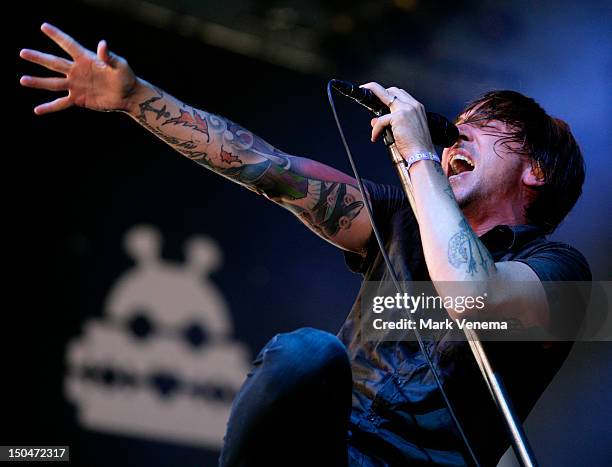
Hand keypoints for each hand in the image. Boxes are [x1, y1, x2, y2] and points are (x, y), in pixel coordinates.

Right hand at [19, 23, 140, 114]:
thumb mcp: (120, 65)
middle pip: (54, 63)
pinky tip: (37, 110)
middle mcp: (77, 71)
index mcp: (86, 59)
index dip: (57, 36)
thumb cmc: (126, 77)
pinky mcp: (78, 99)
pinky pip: (61, 103)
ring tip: (23, 80)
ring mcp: (76, 85)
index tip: (44, 27)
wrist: (128, 96)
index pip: (68, 45)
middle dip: (39, 58)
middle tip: (23, 52)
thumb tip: (102, 44)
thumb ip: (109, 56)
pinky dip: (49, 107)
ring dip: (38, 82)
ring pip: (53, 83)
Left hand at [361, 82, 434, 157]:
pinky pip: (380, 120)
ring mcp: (406, 109)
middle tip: (367, 94)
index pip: (401, 94)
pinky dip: (375, 130)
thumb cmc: (417, 146)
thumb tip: (375, 121)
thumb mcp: (402, 131)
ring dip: (372, 101)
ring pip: (384, 95)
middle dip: (377, 90)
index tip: (377, 96)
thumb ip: (390, 123)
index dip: (388, 94)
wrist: (422, 155)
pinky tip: (375, 137)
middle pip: (392, 90)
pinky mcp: (398, 117)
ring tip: (367, 111)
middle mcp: (413, 105)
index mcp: (417, 108)